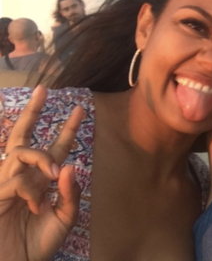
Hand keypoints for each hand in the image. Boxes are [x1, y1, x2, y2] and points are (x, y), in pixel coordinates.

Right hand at [0, 85, 83, 260]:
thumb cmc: (37, 245)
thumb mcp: (64, 219)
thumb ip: (70, 194)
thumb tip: (70, 166)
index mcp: (41, 182)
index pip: (55, 149)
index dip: (67, 129)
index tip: (79, 108)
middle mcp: (22, 178)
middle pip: (23, 137)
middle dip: (32, 112)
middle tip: (43, 90)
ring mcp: (5, 185)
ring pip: (21, 153)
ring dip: (41, 158)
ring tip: (51, 173)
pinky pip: (15, 180)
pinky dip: (29, 189)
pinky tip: (35, 205)